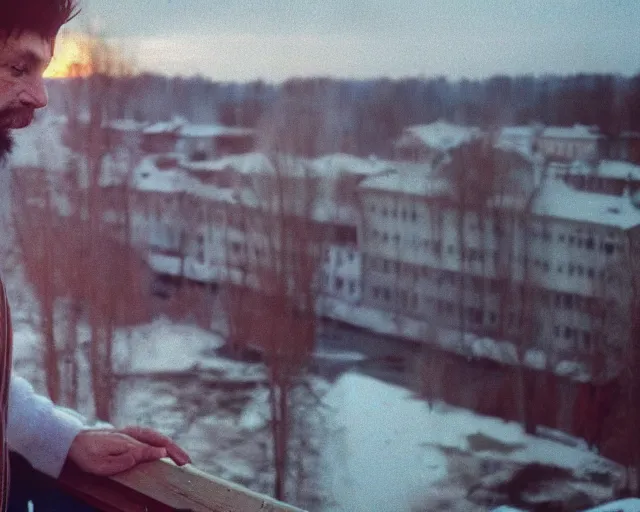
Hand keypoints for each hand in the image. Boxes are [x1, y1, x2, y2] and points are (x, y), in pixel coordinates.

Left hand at [67, 426, 191, 475]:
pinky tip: (167, 449)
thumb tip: (150, 455)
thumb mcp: (102, 464)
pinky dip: (162, 441)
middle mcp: (132, 435)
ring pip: (157, 436)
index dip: (166, 455)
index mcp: (127, 442)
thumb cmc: (87, 455)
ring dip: (171, 446)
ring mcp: (131, 432)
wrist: (74, 440)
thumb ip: (125, 461)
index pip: (151, 448)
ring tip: (182, 457)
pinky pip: (151, 436)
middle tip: (187, 463)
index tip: (180, 463)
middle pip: (159, 440)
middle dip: (175, 451)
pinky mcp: (130, 433)